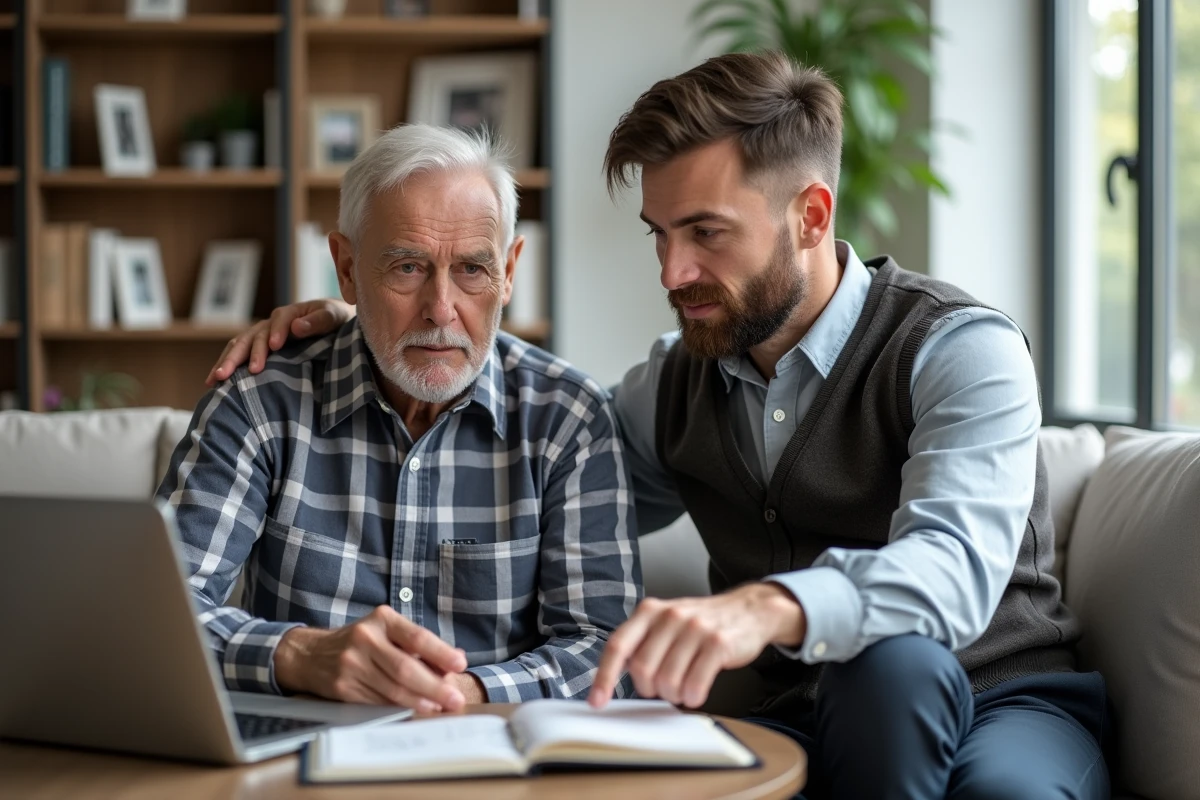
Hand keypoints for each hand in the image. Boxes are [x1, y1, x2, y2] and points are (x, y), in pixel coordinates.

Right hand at [205, 298, 355, 386]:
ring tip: (215, 380)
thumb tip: (297, 327)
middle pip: (252, 337)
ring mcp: (262, 336)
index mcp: (290, 314)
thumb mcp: (332, 316)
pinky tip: (214, 383)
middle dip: (240, 355)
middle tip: (229, 372)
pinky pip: (240, 355)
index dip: (277, 333)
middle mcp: (271, 323)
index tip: (276, 347)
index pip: (280, 321)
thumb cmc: (334, 320)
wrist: (331, 322)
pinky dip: (227, 366)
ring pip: (240, 346)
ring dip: (227, 362)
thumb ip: (318, 321)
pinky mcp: (259, 348)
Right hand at [274, 606, 468, 712]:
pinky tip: (416, 709)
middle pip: (406, 668)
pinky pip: (378, 701)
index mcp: (382, 619)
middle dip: (435, 686)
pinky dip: (400, 707)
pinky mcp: (343, 687)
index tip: (460, 664)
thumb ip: (419, 643)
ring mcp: (352, 664)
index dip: (441, 653)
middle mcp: (365, 638)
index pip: (417, 637)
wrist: (310, 654)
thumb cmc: (360, 641)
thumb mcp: (387, 630)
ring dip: (420, 701)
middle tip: (455, 698)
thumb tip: (456, 657)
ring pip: (393, 689)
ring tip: (439, 707)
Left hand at [588, 583, 805, 709]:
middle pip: (642, 669)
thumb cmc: (702, 624)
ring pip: (667, 680)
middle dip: (651, 689)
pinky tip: (697, 692)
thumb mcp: (667, 623)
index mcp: (650, 611)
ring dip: (674, 695)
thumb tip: (616, 680)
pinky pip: (695, 684)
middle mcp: (670, 615)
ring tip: (684, 687)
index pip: (618, 645)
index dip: (604, 676)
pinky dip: (693, 696)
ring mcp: (695, 627)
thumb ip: (643, 644)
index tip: (596, 701)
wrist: (749, 610)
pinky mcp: (718, 642)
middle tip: (665, 687)